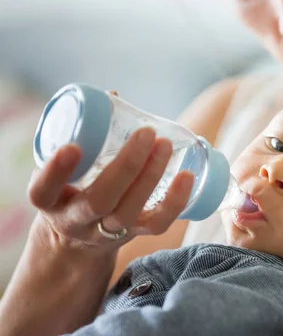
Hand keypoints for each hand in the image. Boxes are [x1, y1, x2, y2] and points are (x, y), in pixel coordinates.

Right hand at [27, 123, 194, 255]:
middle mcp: (76, 221)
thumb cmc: (72, 187)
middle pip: (100, 200)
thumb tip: (113, 96)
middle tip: (146, 133)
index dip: (56, 172)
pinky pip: (156, 224)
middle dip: (126, 166)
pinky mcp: (133, 235)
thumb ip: (83, 135)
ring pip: (129, 211)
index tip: (72, 147)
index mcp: (50, 202)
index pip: (43, 191)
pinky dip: (175, 202)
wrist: (78, 238)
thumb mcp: (65, 168)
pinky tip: (187, 176)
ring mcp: (105, 232)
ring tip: (165, 146)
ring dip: (151, 177)